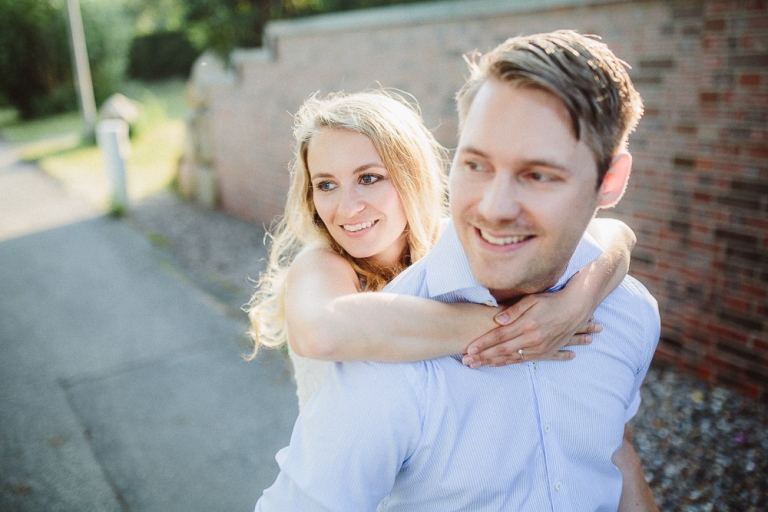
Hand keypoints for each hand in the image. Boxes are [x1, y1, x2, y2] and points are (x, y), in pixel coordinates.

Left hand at [461, 292, 600, 367]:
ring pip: (510, 358)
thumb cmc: (552, 301)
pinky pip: (521, 360)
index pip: (500, 336)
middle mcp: (533, 339)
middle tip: (467, 361)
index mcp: (528, 325)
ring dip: (491, 362)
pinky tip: (494, 364)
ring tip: (476, 365)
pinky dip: (506, 363)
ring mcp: (539, 348)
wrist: (576, 309)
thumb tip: (497, 319)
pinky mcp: (544, 352)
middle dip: (482, 356)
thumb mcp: (533, 299)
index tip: (469, 348)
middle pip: (502, 350)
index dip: (483, 343)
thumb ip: (514, 310)